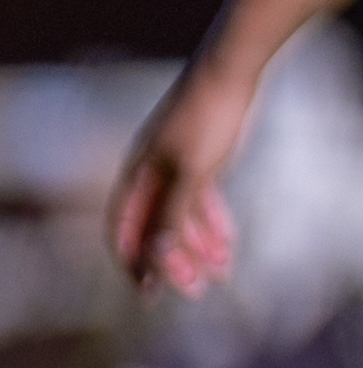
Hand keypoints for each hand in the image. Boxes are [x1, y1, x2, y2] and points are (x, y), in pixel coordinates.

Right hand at [107, 64, 257, 297]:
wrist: (232, 74)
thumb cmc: (207, 119)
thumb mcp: (192, 172)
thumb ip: (174, 214)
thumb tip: (157, 256)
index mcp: (137, 176)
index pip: (125, 229)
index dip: (134, 262)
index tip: (149, 293)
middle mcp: (150, 174)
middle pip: (155, 228)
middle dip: (173, 261)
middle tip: (195, 291)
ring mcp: (176, 167)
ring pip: (181, 218)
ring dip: (198, 248)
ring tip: (221, 275)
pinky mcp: (201, 161)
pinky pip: (201, 203)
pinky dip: (213, 225)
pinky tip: (228, 247)